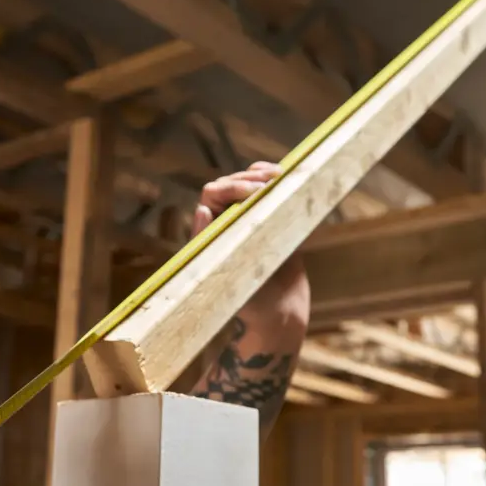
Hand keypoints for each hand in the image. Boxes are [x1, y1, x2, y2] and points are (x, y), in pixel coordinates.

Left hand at [194, 162, 309, 323]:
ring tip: (279, 174)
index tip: (255, 191)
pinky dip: (271, 181)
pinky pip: (264, 192)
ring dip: (260, 174)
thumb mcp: (229, 273)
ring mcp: (244, 218)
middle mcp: (223, 222)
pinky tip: (283, 176)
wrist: (277, 311)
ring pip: (246, 184)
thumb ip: (214, 244)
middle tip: (273, 180)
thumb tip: (201, 208)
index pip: (212, 195)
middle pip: (229, 184)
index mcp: (209, 232)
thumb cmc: (249, 299)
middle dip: (248, 178)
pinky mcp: (265, 219)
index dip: (232, 187)